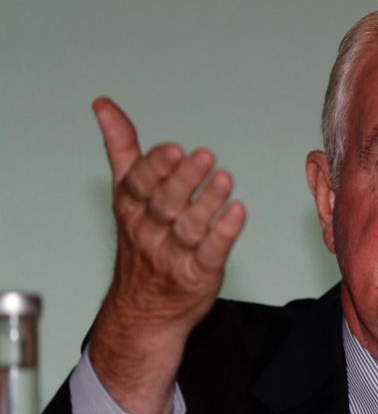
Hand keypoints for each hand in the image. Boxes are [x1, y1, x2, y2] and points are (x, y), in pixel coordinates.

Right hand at [87, 98, 245, 413]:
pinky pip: (211, 253)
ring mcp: (174, 255)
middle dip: (183, 180)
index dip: (155, 167)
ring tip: (225, 179)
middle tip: (204, 156)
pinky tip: (239, 213)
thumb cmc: (141, 240)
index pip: (139, 185)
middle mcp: (150, 231)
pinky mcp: (198, 274)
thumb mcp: (125, 193)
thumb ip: (122, 149)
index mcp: (132, 208)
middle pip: (165, 203)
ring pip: (189, 228)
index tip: (173, 149)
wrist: (143, 308)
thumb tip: (103, 105)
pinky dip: (224, 234)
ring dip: (208, 203)